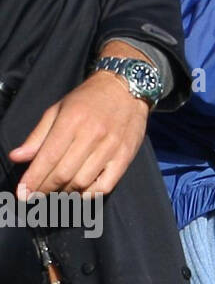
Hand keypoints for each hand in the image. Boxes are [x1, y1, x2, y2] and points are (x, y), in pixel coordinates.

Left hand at [9, 73, 149, 198]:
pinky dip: (89, 194)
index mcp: (72, 120)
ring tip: (56, 191)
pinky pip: (106, 185)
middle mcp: (93, 134)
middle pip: (64, 174)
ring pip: (83, 182)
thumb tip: (17, 157)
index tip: (22, 193)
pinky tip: (80, 192)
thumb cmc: (89, 99)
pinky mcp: (125, 156)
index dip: (33, 179)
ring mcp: (111, 146)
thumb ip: (38, 135)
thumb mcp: (58, 109)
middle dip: (45, 189)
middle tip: (36, 195)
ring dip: (65, 192)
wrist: (127, 88)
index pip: (48, 157)